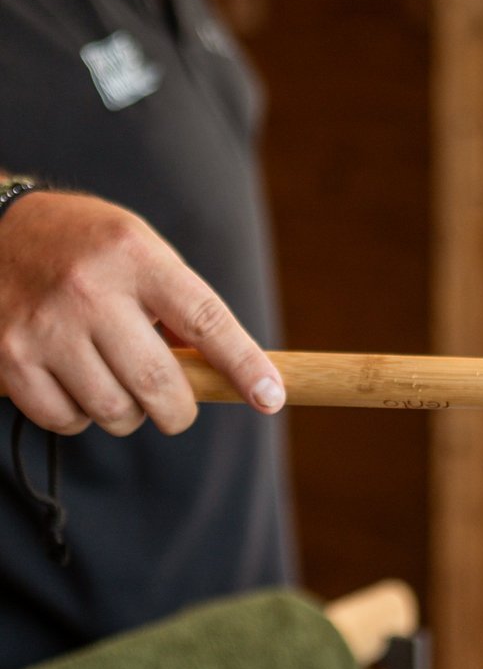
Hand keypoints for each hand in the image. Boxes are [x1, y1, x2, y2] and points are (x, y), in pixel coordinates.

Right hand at [0, 190, 285, 435]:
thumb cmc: (87, 248)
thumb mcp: (142, 252)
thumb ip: (180, 306)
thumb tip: (224, 373)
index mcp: (135, 257)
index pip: (204, 320)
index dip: (243, 365)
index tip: (271, 397)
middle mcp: (90, 291)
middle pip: (159, 385)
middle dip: (179, 411)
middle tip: (177, 408)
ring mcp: (46, 327)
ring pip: (114, 412)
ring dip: (127, 414)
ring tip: (116, 382)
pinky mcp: (11, 358)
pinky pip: (66, 420)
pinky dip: (80, 417)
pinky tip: (75, 384)